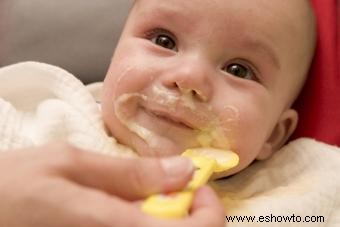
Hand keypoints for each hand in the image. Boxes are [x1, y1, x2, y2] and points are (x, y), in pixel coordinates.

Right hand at [0, 142, 224, 226]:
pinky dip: (146, 221)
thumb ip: (128, 172)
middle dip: (188, 210)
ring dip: (168, 217)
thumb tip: (183, 170)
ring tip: (145, 193)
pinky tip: (127, 207)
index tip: (197, 184)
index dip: (209, 210)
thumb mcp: (70, 164)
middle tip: (172, 185)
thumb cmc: (12, 187)